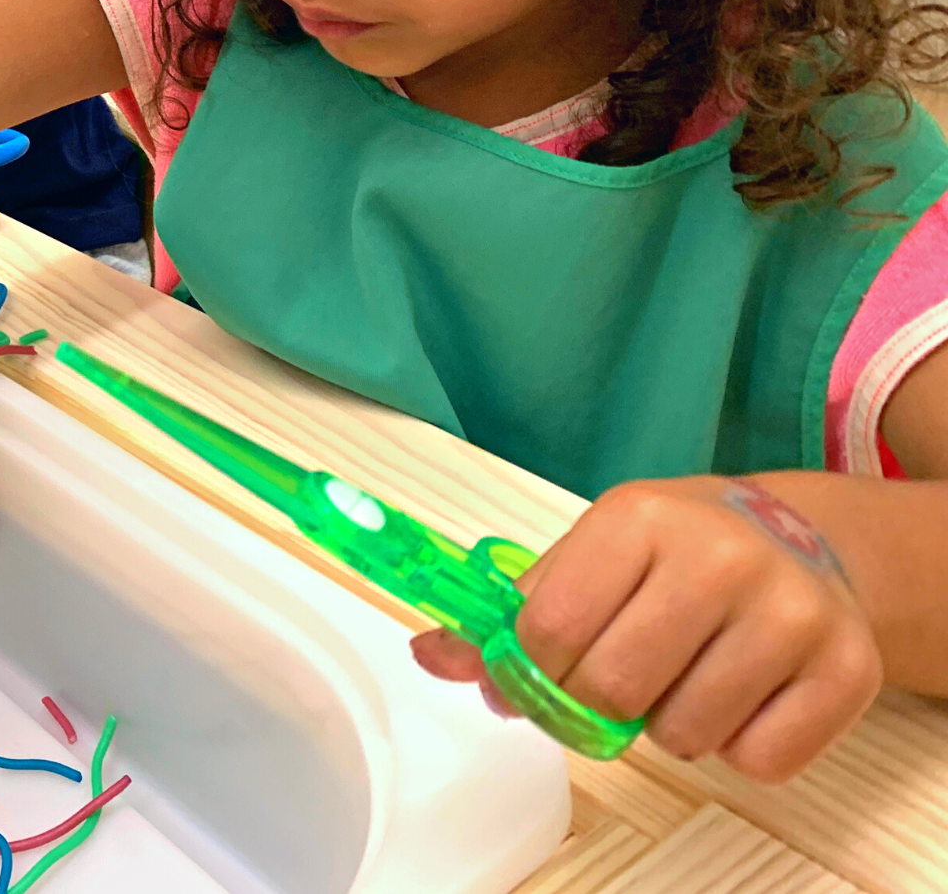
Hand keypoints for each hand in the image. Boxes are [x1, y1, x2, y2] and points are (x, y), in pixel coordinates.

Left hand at [411, 476, 881, 781]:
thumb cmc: (674, 554)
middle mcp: (720, 556)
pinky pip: (756, 760)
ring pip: (683, 734)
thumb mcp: (591, 556)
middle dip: (599, 701)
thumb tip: (428, 655)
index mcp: (639, 516)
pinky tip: (743, 691)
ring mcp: (791, 612)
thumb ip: (510, 613)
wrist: (804, 538)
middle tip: (620, 674)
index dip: (534, 667)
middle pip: (613, 689)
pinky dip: (738, 745)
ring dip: (668, 726)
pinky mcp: (848, 669)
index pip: (548, 627)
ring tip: (686, 672)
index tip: (549, 664)